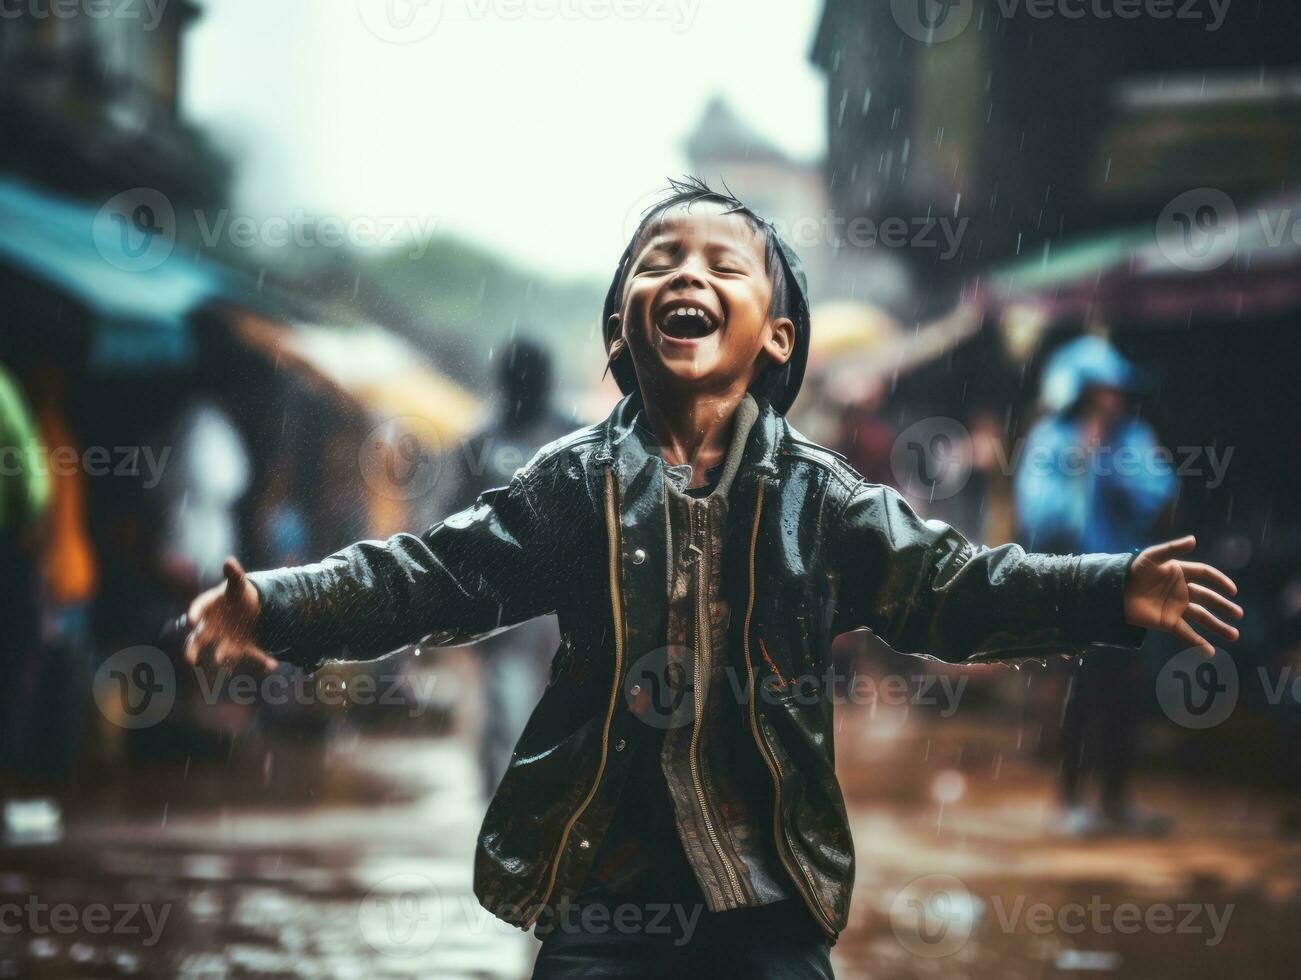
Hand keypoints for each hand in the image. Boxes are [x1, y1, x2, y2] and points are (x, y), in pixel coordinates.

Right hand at [184, 557, 278, 671]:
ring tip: (226, 665)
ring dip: (226, 658)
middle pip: (198, 640)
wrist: (248, 609)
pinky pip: (252, 655)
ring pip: (223, 652)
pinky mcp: (244, 648)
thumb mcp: (238, 584)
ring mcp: (226, 640)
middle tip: (189, 659)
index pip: (198, 609)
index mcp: (209, 608)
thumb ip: (234, 575)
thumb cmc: (236, 596)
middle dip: (192, 650)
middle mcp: (212, 628)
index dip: (194, 613)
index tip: (192, 620)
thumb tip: (229, 561)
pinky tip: (272, 665)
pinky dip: (262, 661)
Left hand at [1124, 536, 1242, 655]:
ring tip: (1234, 635)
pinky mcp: (1167, 622)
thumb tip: (1193, 539)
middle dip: (1224, 607)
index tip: (1232, 591)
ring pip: (1202, 618)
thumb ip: (1172, 548)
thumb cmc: (1133, 570)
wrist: (1114, 591)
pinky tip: (1210, 652)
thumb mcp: (1152, 557)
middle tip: (1239, 614)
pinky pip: (1186, 633)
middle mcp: (1181, 591)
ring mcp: (1175, 607)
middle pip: (1208, 598)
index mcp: (1180, 572)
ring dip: (1218, 626)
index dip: (1220, 581)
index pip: (1205, 574)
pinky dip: (1198, 642)